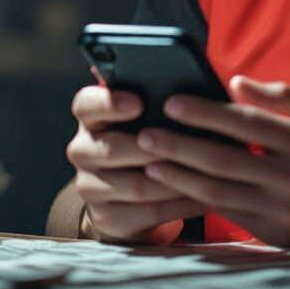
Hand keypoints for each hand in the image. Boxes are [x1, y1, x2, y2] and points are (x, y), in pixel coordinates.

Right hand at [65, 68, 206, 243]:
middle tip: (184, 143)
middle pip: (111, 148)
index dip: (110, 103)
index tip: (139, 103)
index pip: (86, 103)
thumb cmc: (147, 133)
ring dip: (174, 178)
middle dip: (153, 148)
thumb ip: (157, 92)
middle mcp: (83, 149)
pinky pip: (147, 212)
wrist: (129, 191)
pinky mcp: (106, 217)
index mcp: (91, 116)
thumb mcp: (148, 111)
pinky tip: (204, 195)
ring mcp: (89, 186)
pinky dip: (179, 203)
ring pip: (135, 185)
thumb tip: (187, 71)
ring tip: (206, 170)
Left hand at [136, 76, 289, 251]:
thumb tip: (235, 83)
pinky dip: (199, 198)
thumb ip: (283, 96)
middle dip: (179, 145)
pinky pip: (229, 213)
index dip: (206, 112)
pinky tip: (178, 184)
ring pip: (219, 191)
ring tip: (149, 160)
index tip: (173, 102)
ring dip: (180, 175)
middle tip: (144, 133)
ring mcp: (285, 210)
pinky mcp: (278, 233)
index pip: (246, 124)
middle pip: (224, 160)